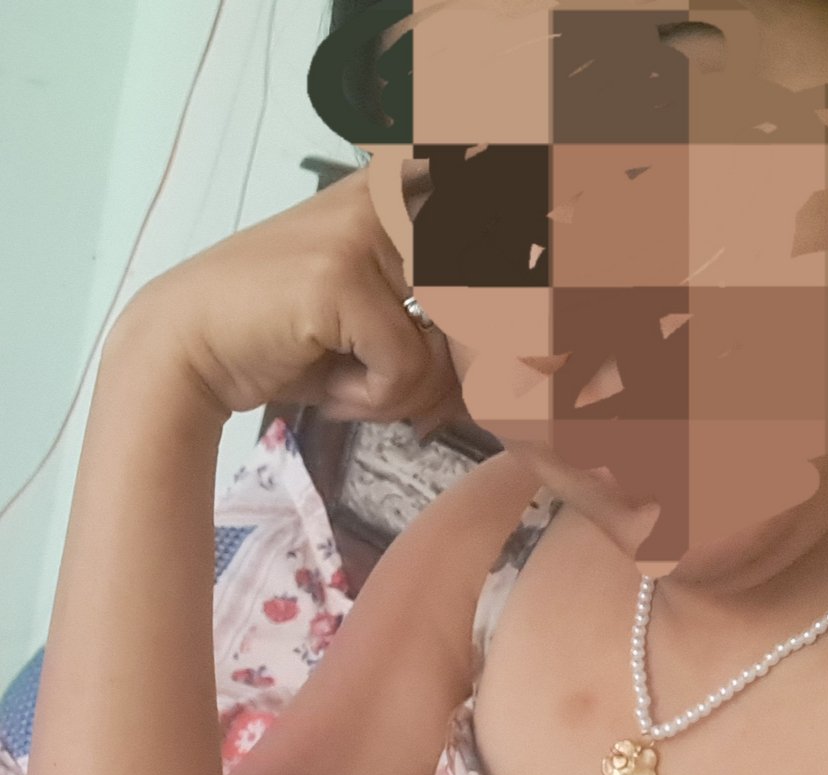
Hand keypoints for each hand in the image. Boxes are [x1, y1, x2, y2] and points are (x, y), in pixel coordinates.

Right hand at [122, 165, 464, 428]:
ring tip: (345, 378)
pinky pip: (404, 368)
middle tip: (393, 390)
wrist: (189, 349)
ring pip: (443, 348)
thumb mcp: (377, 324)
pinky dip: (370, 399)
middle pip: (482, 308)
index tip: (459, 352)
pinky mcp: (340, 277)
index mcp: (401, 195)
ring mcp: (362, 232)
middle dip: (447, 374)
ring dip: (399, 391)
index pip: (497, 252)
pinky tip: (327, 385)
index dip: (492, 324)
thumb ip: (443, 331)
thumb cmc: (286, 342)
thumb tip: (510, 375)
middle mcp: (388, 197)